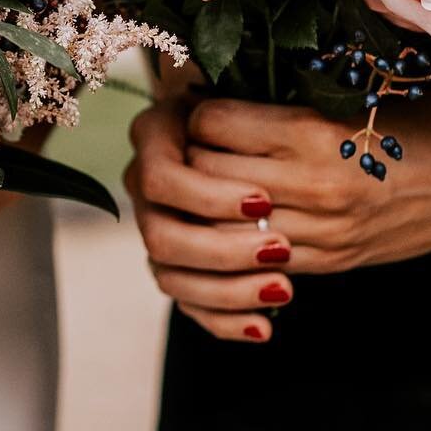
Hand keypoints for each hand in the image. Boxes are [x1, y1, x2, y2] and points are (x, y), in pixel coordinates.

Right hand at [125, 95, 291, 343]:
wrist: (282, 136)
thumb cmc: (276, 110)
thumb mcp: (266, 103)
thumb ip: (246, 121)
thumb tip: (244, 157)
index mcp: (155, 132)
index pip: (161, 177)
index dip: (208, 196)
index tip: (264, 200)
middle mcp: (144, 181)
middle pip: (160, 234)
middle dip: (220, 249)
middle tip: (280, 249)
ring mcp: (157, 224)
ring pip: (169, 275)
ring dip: (227, 289)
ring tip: (285, 288)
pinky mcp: (179, 263)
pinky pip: (189, 303)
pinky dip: (225, 320)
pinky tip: (264, 327)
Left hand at [181, 78, 430, 272]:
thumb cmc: (413, 114)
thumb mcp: (343, 91)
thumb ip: (278, 100)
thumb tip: (209, 92)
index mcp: (314, 133)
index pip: (212, 123)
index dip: (198, 110)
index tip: (200, 100)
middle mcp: (313, 186)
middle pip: (204, 171)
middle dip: (188, 151)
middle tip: (189, 136)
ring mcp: (321, 232)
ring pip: (223, 219)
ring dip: (204, 196)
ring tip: (206, 171)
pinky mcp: (331, 261)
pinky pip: (259, 257)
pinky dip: (234, 233)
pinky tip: (233, 212)